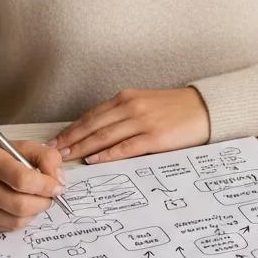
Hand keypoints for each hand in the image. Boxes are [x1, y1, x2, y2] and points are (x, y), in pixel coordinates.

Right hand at [0, 140, 65, 231]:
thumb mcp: (23, 146)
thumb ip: (46, 157)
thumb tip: (58, 181)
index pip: (23, 180)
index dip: (46, 186)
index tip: (57, 186)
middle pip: (21, 204)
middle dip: (44, 202)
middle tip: (50, 195)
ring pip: (16, 220)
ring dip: (35, 212)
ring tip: (36, 200)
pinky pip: (7, 227)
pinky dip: (22, 219)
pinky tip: (21, 207)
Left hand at [47, 88, 210, 163]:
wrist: (205, 108)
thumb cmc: (175, 109)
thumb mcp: (145, 104)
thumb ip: (123, 114)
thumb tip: (98, 133)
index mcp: (126, 97)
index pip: (91, 115)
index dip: (71, 129)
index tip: (55, 140)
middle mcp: (130, 107)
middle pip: (92, 126)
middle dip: (70, 141)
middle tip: (52, 154)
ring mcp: (142, 121)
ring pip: (103, 137)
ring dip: (82, 149)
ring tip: (66, 159)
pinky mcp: (155, 137)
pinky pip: (125, 147)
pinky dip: (107, 154)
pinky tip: (94, 160)